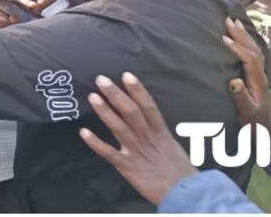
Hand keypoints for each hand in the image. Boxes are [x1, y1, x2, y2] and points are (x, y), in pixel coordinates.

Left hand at [79, 73, 197, 206]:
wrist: (186, 195)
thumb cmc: (180, 173)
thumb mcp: (172, 147)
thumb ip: (159, 134)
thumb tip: (149, 122)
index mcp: (161, 133)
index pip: (148, 106)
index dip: (137, 90)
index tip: (126, 75)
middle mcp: (148, 138)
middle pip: (131, 112)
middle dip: (116, 95)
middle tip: (101, 80)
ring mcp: (137, 151)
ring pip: (119, 127)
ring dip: (105, 111)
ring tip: (92, 97)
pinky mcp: (128, 166)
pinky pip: (109, 153)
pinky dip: (96, 143)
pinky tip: (83, 133)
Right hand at [223, 18, 270, 131]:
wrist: (264, 131)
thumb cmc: (252, 122)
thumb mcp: (245, 112)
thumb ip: (240, 96)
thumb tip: (233, 80)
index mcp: (257, 81)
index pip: (249, 59)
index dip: (237, 48)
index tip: (224, 38)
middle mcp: (260, 75)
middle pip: (253, 50)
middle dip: (241, 35)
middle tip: (229, 20)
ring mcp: (259, 75)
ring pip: (254, 51)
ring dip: (244, 36)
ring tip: (235, 23)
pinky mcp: (256, 77)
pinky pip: (253, 55)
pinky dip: (246, 43)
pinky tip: (241, 38)